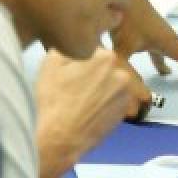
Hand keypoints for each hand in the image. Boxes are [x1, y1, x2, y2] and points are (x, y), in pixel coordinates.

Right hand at [34, 48, 148, 176]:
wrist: (58, 137)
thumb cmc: (53, 99)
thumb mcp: (51, 63)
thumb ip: (69, 46)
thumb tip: (78, 40)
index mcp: (106, 56)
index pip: (96, 51)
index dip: (83, 61)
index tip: (74, 72)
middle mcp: (122, 72)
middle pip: (106, 68)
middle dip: (94, 74)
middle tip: (76, 88)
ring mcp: (126, 94)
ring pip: (112, 84)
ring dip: (101, 88)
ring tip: (82, 100)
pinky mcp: (125, 112)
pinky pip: (115, 100)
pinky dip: (106, 103)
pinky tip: (90, 110)